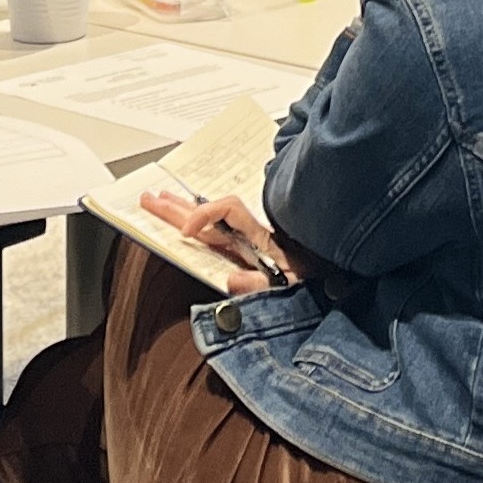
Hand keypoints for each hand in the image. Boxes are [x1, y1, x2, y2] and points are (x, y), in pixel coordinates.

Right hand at [137, 190, 301, 294]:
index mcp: (259, 236)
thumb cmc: (315, 276)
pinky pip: (218, 228)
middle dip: (177, 207)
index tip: (185, 232)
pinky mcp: (248, 245)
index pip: (227, 211)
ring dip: (183, 211)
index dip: (203, 216)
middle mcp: (250, 232)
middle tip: (149, 199)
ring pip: (209, 218)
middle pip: (208, 212)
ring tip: (158, 201)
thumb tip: (229, 280)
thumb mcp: (290, 283)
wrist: (333, 270)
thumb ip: (259, 283)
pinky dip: (199, 221)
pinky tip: (187, 215)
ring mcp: (248, 237)